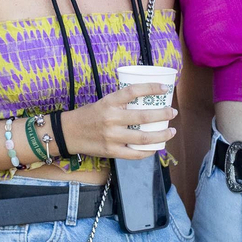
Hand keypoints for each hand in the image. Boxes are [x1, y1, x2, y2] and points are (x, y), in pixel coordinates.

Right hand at [62, 84, 176, 160]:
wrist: (68, 133)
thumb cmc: (88, 115)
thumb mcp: (103, 102)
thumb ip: (121, 103)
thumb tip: (145, 101)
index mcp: (109, 102)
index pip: (133, 91)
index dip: (151, 88)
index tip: (164, 88)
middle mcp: (111, 119)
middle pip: (144, 116)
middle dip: (163, 114)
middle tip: (172, 112)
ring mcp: (112, 137)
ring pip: (143, 137)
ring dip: (161, 135)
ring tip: (171, 131)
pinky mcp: (111, 151)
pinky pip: (135, 153)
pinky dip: (148, 151)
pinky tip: (156, 147)